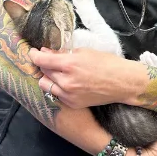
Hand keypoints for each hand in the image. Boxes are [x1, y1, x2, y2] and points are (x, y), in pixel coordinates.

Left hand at [29, 47, 146, 109]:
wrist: (123, 83)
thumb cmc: (107, 63)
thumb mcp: (84, 52)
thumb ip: (63, 54)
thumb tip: (46, 53)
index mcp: (69, 65)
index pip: (41, 60)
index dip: (34, 54)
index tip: (34, 51)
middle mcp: (66, 82)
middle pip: (43, 71)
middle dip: (44, 64)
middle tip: (50, 59)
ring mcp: (68, 95)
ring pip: (45, 85)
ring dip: (48, 77)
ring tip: (58, 73)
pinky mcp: (72, 103)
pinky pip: (56, 94)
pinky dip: (58, 87)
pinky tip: (67, 82)